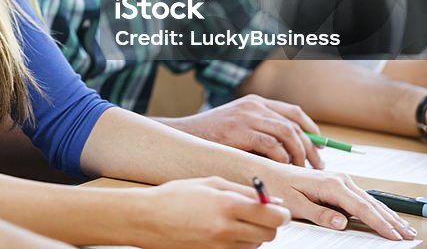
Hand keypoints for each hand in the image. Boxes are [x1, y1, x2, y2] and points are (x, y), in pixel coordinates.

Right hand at [126, 176, 289, 248]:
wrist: (146, 219)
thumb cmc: (174, 196)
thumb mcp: (210, 183)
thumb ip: (244, 191)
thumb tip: (273, 200)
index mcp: (227, 205)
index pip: (273, 217)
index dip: (280, 213)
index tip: (278, 210)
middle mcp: (226, 230)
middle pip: (269, 235)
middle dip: (269, 225)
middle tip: (257, 214)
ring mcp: (219, 247)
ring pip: (255, 245)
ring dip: (252, 234)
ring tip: (232, 220)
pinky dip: (238, 243)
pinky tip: (222, 231)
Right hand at [166, 94, 323, 167]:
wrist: (184, 136)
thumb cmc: (211, 137)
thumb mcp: (239, 126)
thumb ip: (262, 132)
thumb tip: (295, 153)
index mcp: (255, 103)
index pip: (293, 112)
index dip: (311, 130)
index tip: (318, 148)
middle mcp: (254, 106)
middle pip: (294, 125)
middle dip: (309, 148)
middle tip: (315, 166)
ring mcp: (246, 117)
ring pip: (287, 134)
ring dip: (298, 155)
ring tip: (299, 170)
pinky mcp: (239, 131)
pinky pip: (271, 146)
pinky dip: (281, 159)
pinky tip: (282, 169)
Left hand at [261, 165, 416, 240]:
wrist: (269, 172)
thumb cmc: (279, 187)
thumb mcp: (295, 204)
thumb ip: (319, 214)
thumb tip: (342, 222)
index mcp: (331, 184)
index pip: (361, 208)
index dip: (379, 223)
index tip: (393, 236)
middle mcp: (340, 180)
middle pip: (372, 204)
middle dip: (392, 221)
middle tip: (409, 235)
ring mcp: (341, 181)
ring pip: (371, 201)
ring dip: (389, 215)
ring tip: (406, 228)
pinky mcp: (339, 185)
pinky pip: (363, 200)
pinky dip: (378, 210)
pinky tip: (388, 218)